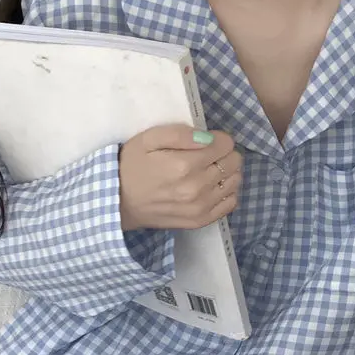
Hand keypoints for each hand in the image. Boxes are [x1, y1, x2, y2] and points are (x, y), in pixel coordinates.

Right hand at [118, 125, 241, 230]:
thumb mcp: (148, 139)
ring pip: (235, 181)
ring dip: (227, 172)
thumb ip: (180, 134)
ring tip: (209, 171)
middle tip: (208, 155)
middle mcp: (197, 187)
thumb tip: (208, 137)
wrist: (118, 203)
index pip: (225, 144)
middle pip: (233, 162)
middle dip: (224, 154)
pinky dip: (227, 192)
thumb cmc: (132, 166)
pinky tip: (212, 187)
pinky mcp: (201, 220)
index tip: (206, 141)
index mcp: (185, 164)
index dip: (219, 138)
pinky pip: (230, 203)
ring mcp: (201, 207)